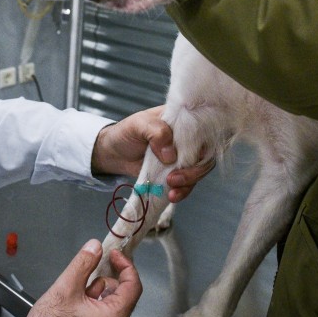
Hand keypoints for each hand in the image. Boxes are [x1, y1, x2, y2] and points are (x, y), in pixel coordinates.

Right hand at [9, 240, 140, 316]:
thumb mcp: (66, 288)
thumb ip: (84, 264)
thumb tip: (95, 247)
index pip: (133, 285)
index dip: (125, 265)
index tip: (114, 255)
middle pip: (122, 295)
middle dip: (105, 281)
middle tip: (88, 274)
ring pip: (110, 305)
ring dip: (96, 293)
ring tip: (75, 296)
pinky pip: (102, 316)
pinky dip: (92, 305)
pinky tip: (74, 306)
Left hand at [91, 106, 214, 202]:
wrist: (113, 153)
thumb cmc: (126, 133)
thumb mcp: (138, 125)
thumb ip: (156, 132)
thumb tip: (171, 154)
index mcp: (181, 121)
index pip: (203, 129)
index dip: (203, 143)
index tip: (190, 156)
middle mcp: (185, 139)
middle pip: (204, 155)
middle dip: (194, 171)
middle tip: (174, 179)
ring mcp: (181, 157)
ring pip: (198, 171)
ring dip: (189, 183)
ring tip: (172, 190)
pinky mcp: (176, 172)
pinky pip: (187, 183)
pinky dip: (183, 191)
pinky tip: (172, 195)